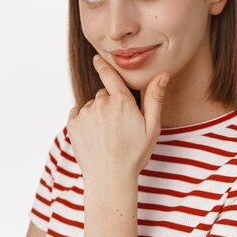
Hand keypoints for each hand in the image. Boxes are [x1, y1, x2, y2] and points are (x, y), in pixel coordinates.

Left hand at [66, 54, 170, 183]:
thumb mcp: (151, 127)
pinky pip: (78, 113)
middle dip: (110, 104)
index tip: (96, 58)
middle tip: (118, 127)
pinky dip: (84, 121)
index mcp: (121, 101)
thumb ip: (155, 98)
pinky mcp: (73, 123)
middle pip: (104, 94)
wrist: (109, 178)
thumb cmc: (134, 154)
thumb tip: (163, 73)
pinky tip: (94, 136)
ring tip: (106, 136)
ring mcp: (85, 112)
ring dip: (97, 114)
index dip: (103, 65)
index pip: (110, 75)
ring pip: (91, 105)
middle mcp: (101, 103)